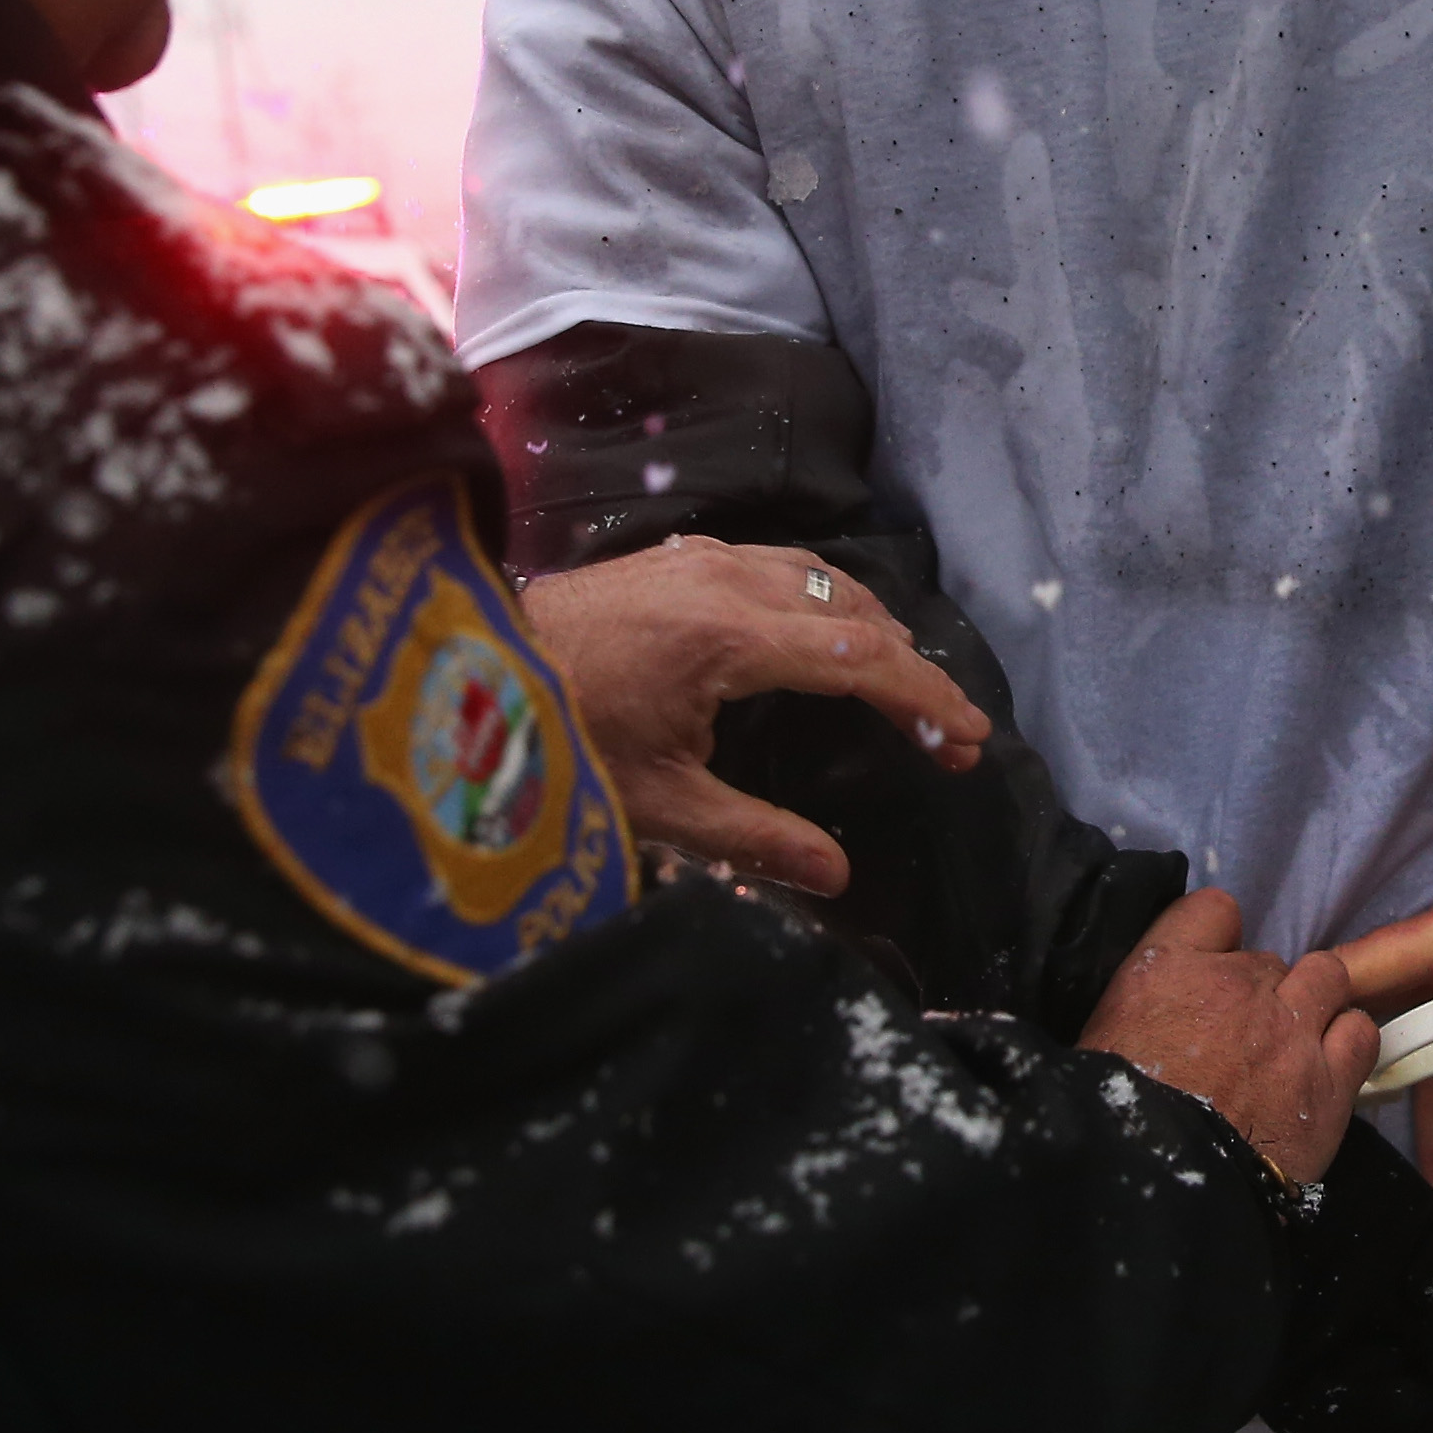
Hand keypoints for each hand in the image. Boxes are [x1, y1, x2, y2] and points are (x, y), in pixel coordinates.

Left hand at [514, 536, 985, 897]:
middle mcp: (725, 584)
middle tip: (944, 731)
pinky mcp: (673, 558)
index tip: (971, 738)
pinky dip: (822, 597)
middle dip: (911, 669)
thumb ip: (753, 839)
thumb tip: (835, 874)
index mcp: (729, 640)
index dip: (928, 699)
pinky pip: (776, 563)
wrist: (461, 669)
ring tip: (899, 680)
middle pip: (855, 610)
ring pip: (819, 576)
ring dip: (871, 625)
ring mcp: (699, 562)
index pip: (863, 659)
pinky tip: (818, 631)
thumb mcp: (656, 806)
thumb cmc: (555, 738)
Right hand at [1079, 888, 1378, 1189]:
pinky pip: (1360, 1031)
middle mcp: (1236, 986)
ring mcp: (1290, 1030)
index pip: (1213, 910)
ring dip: (1315, 1003)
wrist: (1165, 1188)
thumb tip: (1159, 1010)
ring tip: (1297, 1044)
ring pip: (1329, 976)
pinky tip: (1327, 1070)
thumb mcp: (1100, 1041)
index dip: (1216, 939)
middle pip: (1269, 958)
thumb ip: (1140, 1006)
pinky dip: (1347, 1044)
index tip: (1211, 972)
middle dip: (1260, 992)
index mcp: (1166, 969)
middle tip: (1244, 1039)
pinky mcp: (1328, 1082)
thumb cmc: (1116, 1120)